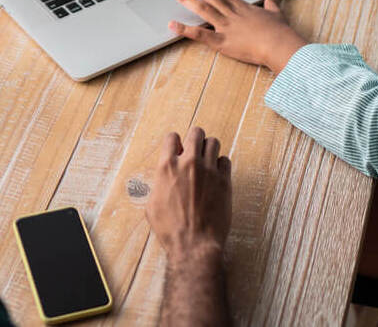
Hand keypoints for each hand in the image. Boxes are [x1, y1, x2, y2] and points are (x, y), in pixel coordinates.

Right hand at [147, 127, 231, 262]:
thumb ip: (158, 185)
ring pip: (214, 142)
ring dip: (209, 148)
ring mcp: (209, 170)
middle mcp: (189, 163)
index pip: (172, 137)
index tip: (177, 149)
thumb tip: (162, 179)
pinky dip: (221, 164)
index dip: (174, 142)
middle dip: (194, 139)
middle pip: (196, 133)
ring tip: (207, 160)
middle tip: (194, 149)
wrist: (194, 244)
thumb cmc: (170, 229)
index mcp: (167, 167)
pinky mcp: (224, 181)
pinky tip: (216, 174)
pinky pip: (226, 160)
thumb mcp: (152, 206)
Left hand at [167, 0, 307, 72]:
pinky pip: (201, 35)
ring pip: (203, 9)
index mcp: (242, 7)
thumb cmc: (280, 31)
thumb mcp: (276, 13)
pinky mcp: (223, 42)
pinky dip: (185, 30)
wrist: (280, 45)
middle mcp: (231, 14)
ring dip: (187, 0)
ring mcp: (226, 26)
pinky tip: (172, 25)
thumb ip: (272, 2)